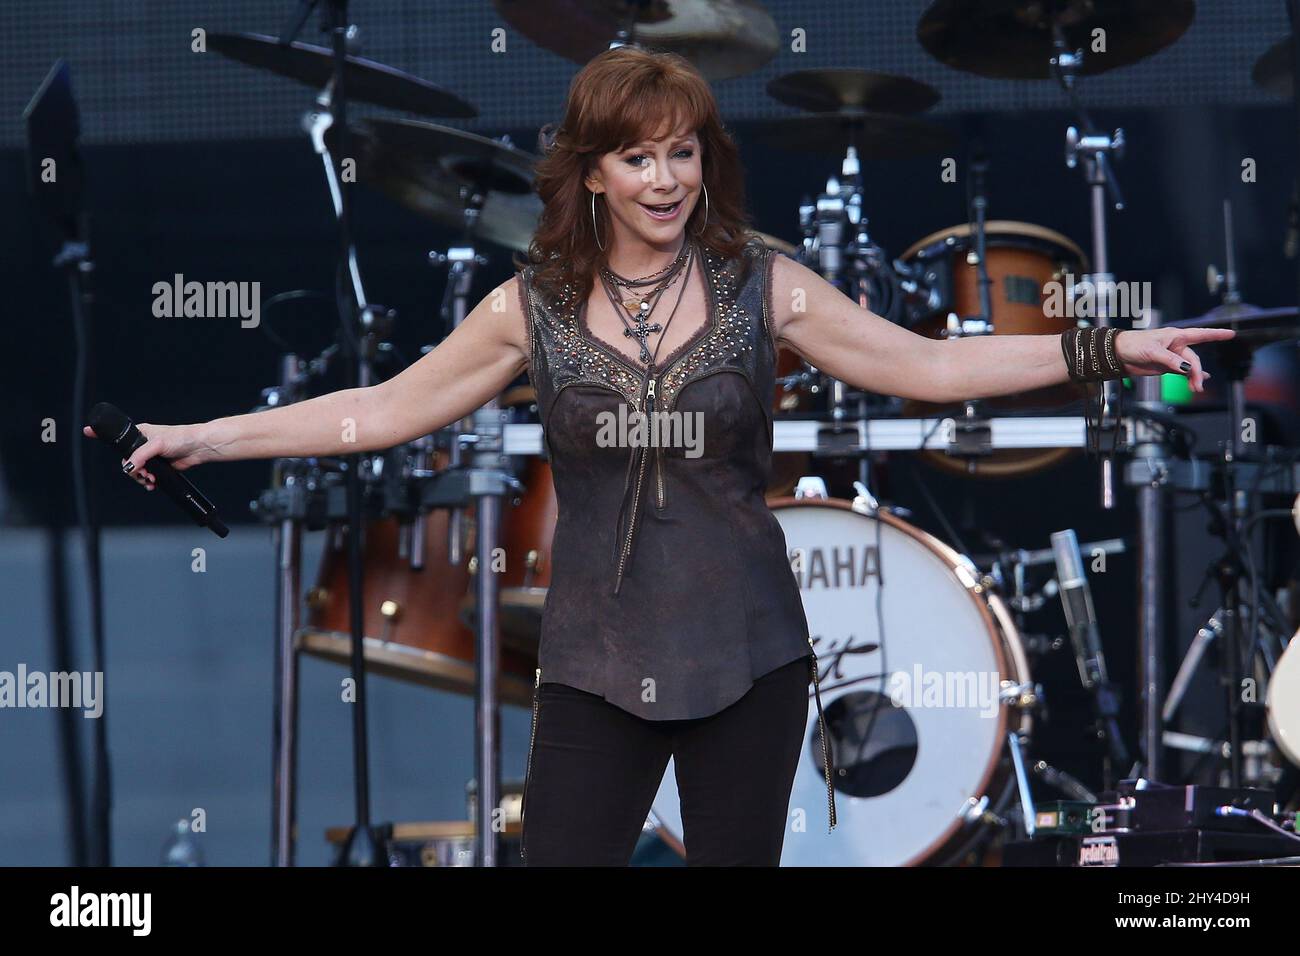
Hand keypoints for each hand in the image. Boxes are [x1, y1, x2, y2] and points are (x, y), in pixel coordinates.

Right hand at [81, 422, 211, 490]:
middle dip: (132, 470)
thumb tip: (129, 467)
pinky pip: (146, 475)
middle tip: (142, 473)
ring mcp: (150, 455)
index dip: (101, 434)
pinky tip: (152, 484)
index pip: (117, 435)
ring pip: (136, 469)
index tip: (87, 430)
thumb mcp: (157, 444)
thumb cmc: (181, 438)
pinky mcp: (158, 465)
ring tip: (150, 479)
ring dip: (141, 477)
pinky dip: (147, 481)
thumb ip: (140, 455)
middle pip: (126, 460)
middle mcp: (143, 443)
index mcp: (140, 432)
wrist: (198, 448)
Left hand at [1114, 327, 1236, 392]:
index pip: (1200, 334)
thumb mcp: (1153, 351)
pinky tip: (1197, 382)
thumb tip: (1187, 369)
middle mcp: (1176, 346)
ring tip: (1195, 389)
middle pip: (1194, 359)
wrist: (1118, 354)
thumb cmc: (1134, 345)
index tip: (1230, 334)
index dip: (1216, 334)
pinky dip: (1189, 377)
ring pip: (1189, 368)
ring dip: (1194, 378)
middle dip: (1197, 372)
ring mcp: (1171, 357)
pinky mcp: (1165, 367)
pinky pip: (1182, 372)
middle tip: (1197, 386)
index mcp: (1175, 336)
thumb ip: (1171, 360)